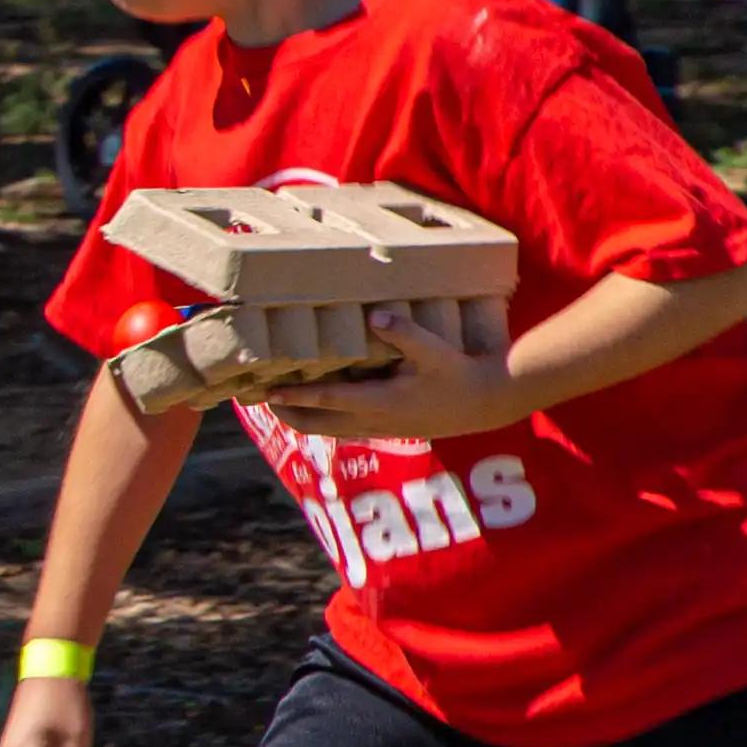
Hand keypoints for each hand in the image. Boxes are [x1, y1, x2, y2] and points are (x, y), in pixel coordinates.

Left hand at [263, 309, 518, 440]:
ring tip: (276, 404)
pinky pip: (344, 428)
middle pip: (317, 425)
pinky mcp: (387, 428)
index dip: (296, 397)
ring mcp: (380, 428)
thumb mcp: (436, 352)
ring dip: (301, 419)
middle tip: (258, 399)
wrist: (488, 403)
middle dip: (287, 414)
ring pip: (328, 430)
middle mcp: (375, 420)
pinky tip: (314, 409)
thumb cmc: (462, 373)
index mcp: (382, 402)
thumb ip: (405, 334)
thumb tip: (376, 316)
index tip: (268, 392)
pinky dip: (322, 419)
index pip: (328, 401)